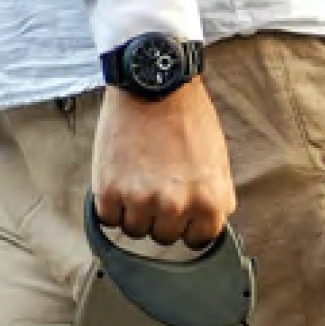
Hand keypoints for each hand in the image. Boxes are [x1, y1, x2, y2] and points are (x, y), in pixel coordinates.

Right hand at [91, 80, 234, 246]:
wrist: (153, 85)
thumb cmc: (186, 116)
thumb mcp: (218, 160)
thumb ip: (213, 196)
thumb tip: (205, 222)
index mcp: (209, 200)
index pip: (199, 240)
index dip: (188, 226)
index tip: (182, 216)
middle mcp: (176, 206)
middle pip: (163, 237)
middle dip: (159, 217)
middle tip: (156, 187)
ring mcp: (141, 200)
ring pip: (134, 230)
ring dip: (133, 211)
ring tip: (137, 180)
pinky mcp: (109, 190)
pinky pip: (107, 219)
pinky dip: (110, 204)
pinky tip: (119, 181)